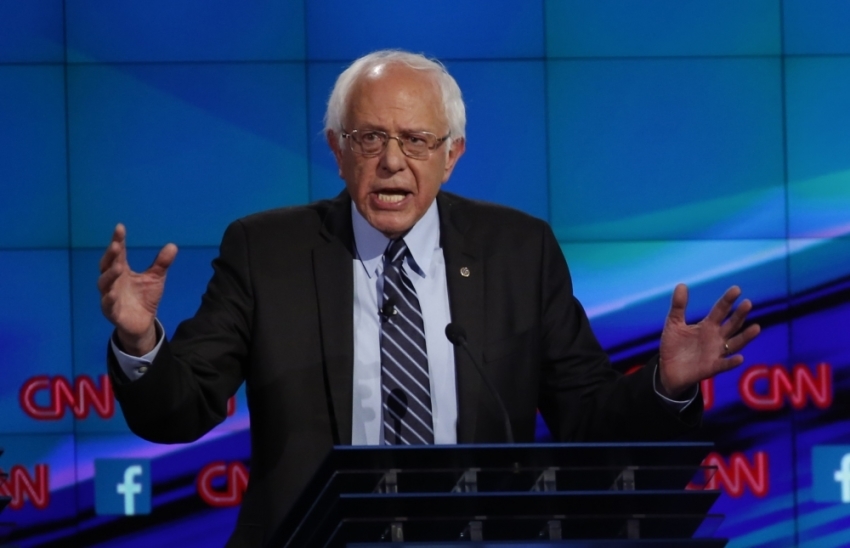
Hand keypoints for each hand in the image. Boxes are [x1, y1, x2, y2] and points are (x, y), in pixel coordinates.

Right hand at [98, 224, 176, 355]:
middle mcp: (113, 281)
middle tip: (116, 245)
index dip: (118, 240)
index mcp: (122, 270)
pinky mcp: (111, 311)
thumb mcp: (155, 278)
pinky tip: (112, 294)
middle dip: (110, 256)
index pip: (119, 253)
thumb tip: (172, 245)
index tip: (120, 227)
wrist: (143, 322)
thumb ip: (161, 263)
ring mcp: (109, 295)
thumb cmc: (145, 297)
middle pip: (107, 266)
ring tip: (118, 267)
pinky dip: (109, 299)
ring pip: (105, 284)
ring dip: (110, 275)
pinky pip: (107, 304)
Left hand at [658, 284, 760, 397]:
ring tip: (756, 328)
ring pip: (734, 344)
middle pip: (731, 325)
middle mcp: (716, 338)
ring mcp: (716, 353)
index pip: (720, 310)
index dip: (727, 300)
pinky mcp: (711, 368)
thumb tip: (682, 285)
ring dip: (745, 337)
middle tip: (748, 303)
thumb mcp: (674, 323)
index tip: (736, 289)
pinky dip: (731, 362)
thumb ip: (678, 306)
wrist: (667, 369)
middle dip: (739, 315)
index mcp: (707, 326)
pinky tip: (739, 358)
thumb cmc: (674, 345)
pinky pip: (723, 365)